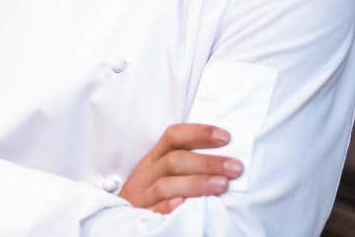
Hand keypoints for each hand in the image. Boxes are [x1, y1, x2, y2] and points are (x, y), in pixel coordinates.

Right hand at [119, 123, 242, 214]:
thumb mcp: (161, 173)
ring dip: (196, 183)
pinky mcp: (141, 216)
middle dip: (207, 162)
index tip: (226, 137)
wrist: (118, 222)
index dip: (199, 133)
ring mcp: (143, 196)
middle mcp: (147, 173)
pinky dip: (168, 207)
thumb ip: (183, 162)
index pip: (174, 136)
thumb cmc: (150, 194)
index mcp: (154, 158)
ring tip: (223, 185)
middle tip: (236, 167)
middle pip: (175, 160)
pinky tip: (184, 205)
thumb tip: (221, 157)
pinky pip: (154, 211)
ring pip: (167, 185)